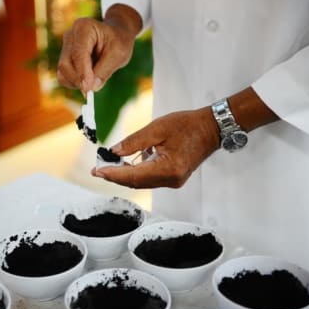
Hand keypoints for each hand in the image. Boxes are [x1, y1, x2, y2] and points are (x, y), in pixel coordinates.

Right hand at [57, 4, 141, 93]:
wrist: (116, 35)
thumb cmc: (119, 42)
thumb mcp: (118, 55)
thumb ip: (103, 71)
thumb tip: (89, 88)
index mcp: (84, 28)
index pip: (78, 54)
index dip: (82, 73)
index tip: (88, 89)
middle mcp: (70, 36)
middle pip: (65, 64)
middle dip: (78, 80)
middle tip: (92, 89)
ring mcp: (65, 47)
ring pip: (62, 72)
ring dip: (77, 82)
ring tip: (95, 78)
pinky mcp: (65, 58)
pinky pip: (64, 76)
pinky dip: (75, 82)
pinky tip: (88, 78)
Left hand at [92, 107, 219, 187]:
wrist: (211, 128)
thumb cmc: (188, 125)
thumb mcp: (157, 128)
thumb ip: (134, 142)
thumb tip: (114, 152)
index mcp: (168, 169)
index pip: (133, 176)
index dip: (113, 174)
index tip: (97, 171)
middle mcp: (171, 180)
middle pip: (136, 183)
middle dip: (115, 176)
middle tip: (97, 170)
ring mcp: (173, 181)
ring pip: (142, 182)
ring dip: (124, 175)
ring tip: (107, 166)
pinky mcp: (173, 178)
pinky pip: (149, 179)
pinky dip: (136, 173)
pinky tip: (126, 164)